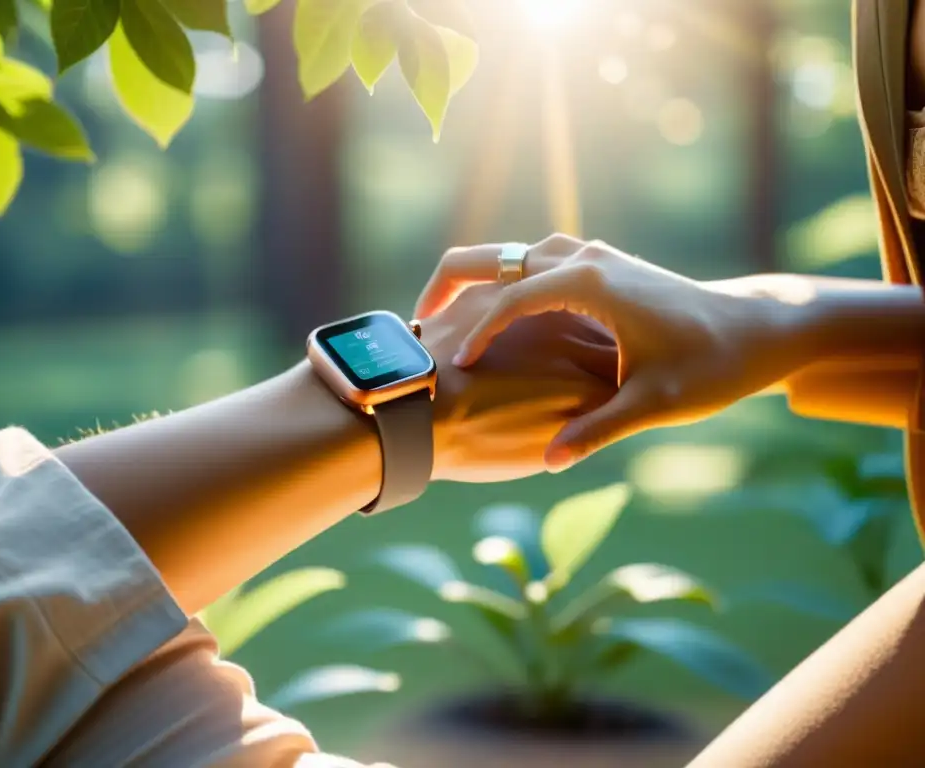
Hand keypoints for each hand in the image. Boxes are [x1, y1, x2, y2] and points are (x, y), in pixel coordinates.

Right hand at [417, 236, 805, 470]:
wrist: (761, 327)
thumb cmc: (715, 364)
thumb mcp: (656, 403)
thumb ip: (599, 430)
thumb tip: (551, 462)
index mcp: (593, 284)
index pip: (512, 299)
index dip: (475, 332)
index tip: (450, 367)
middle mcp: (588, 258)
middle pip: (498, 257)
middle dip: (450, 284)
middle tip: (416, 322)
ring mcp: (595, 255)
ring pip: (515, 253)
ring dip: (477, 277)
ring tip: (444, 314)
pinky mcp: (602, 264)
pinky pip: (536, 260)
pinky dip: (505, 280)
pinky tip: (495, 315)